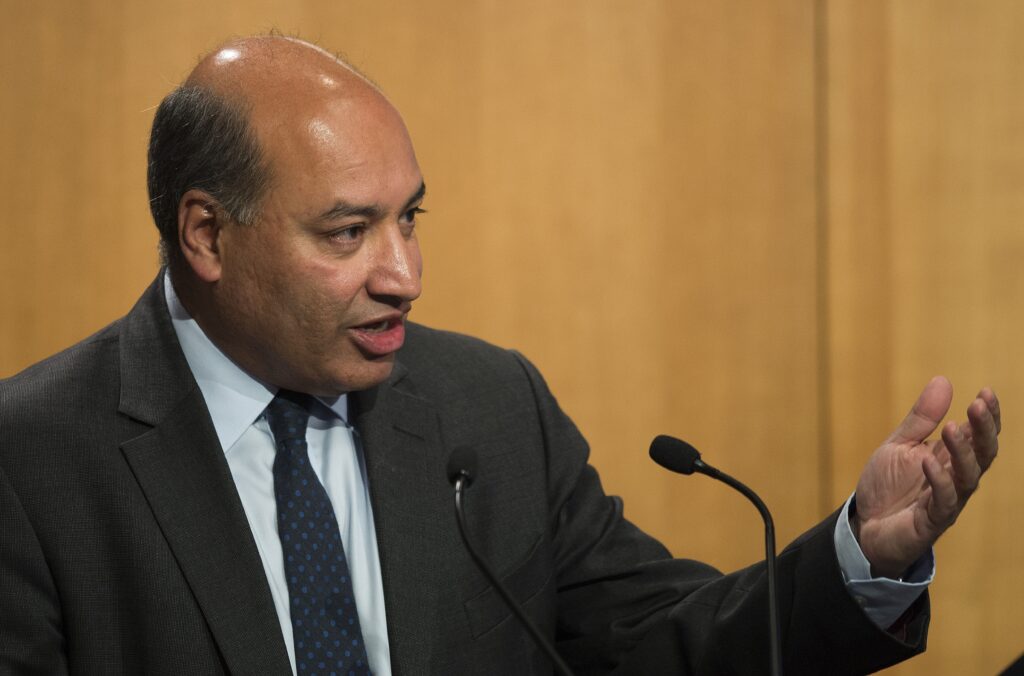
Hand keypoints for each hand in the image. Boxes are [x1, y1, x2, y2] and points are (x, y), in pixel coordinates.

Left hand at [852, 376, 999, 577]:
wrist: (865, 526)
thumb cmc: (887, 486)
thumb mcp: (899, 444)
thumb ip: (922, 418)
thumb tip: (943, 380)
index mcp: (951, 458)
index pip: (979, 435)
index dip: (987, 416)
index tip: (986, 392)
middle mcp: (956, 478)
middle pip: (983, 454)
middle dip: (984, 429)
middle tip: (978, 405)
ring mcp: (947, 500)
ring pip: (969, 476)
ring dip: (962, 451)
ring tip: (952, 427)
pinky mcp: (933, 521)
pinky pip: (944, 501)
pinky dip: (939, 480)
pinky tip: (929, 461)